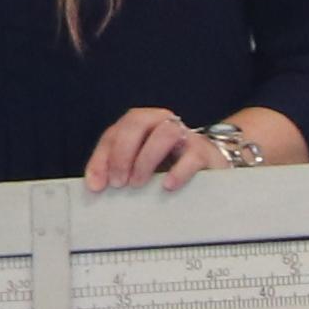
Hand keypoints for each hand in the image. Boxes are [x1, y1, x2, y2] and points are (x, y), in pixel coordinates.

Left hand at [89, 108, 205, 187]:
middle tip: (118, 183)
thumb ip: (120, 170)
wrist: (213, 172)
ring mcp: (186, 136)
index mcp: (143, 125)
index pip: (115, 132)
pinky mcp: (205, 153)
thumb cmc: (171, 170)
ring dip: (146, 159)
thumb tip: (96, 186)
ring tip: (138, 184)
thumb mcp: (141, 168)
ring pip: (164, 133)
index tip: (96, 185)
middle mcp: (163, 123)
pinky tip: (167, 186)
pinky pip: (191, 156)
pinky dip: (177, 171)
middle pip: (137, 122)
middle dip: (121, 153)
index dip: (102, 157)